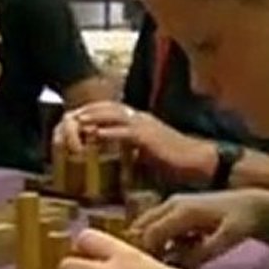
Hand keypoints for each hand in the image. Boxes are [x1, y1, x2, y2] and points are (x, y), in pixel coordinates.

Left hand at [53, 101, 216, 180]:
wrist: (198, 161)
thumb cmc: (175, 162)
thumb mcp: (147, 152)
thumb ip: (130, 151)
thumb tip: (113, 157)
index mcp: (139, 120)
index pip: (109, 109)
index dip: (91, 113)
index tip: (75, 121)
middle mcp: (140, 118)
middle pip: (107, 107)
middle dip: (87, 111)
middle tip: (69, 119)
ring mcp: (145, 125)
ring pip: (113, 114)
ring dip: (93, 118)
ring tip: (77, 123)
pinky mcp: (149, 137)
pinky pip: (126, 131)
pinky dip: (110, 132)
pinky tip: (96, 135)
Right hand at [131, 190, 265, 268]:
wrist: (251, 206)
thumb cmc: (241, 222)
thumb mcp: (228, 239)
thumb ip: (204, 253)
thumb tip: (180, 266)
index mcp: (183, 211)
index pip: (150, 235)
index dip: (149, 256)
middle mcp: (173, 204)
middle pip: (142, 228)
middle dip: (146, 249)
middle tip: (162, 268)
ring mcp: (173, 204)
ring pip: (148, 227)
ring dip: (156, 244)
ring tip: (179, 257)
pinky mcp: (176, 208)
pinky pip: (159, 226)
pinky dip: (165, 240)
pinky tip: (187, 247)